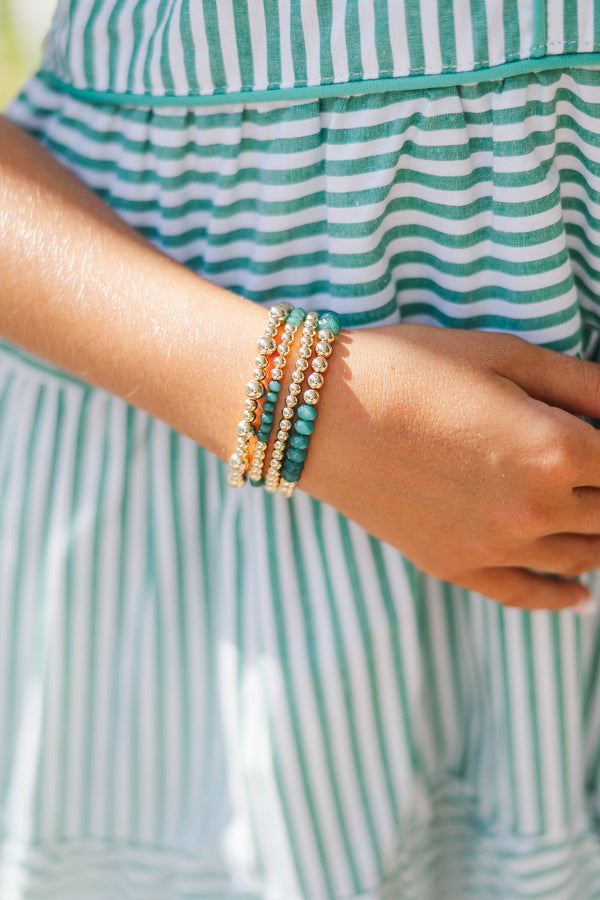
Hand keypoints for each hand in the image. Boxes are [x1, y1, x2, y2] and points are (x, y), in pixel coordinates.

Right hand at [305, 324, 599, 609]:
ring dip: (599, 536)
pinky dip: (562, 597)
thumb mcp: (504, 354)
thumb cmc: (410, 368)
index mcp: (554, 449)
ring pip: (582, 556)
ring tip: (594, 514)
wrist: (319, 413)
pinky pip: (526, 594)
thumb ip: (583, 382)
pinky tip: (581, 596)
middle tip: (589, 469)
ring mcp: (494, 546)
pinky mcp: (455, 565)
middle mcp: (534, 509)